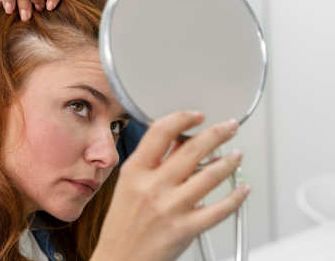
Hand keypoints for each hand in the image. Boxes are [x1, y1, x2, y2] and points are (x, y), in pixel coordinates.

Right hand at [92, 111, 249, 260]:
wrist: (120, 259)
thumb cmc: (123, 225)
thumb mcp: (128, 186)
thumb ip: (152, 163)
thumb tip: (177, 141)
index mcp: (135, 171)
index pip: (161, 132)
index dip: (183, 118)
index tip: (197, 116)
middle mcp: (153, 186)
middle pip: (192, 149)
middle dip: (217, 133)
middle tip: (229, 127)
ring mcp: (170, 207)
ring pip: (211, 175)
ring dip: (229, 161)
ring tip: (236, 155)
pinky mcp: (185, 228)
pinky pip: (219, 209)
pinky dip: (236, 196)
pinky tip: (241, 189)